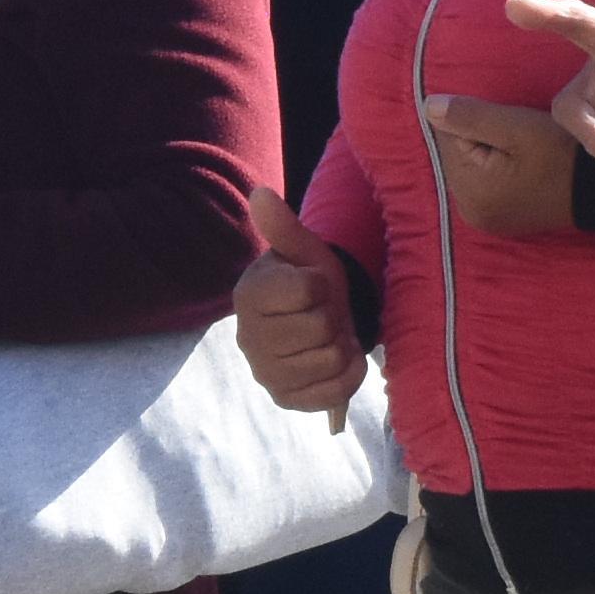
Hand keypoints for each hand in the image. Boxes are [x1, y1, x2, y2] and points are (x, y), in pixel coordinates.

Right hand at [236, 189, 363, 419]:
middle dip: (333, 317)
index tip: (314, 286)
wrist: (319, 319)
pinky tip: (335, 361)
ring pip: (330, 361)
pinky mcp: (285, 400)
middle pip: (322, 329)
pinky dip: (347, 376)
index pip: (309, 290)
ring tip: (328, 336)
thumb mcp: (305, 250)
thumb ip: (284, 226)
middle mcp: (247, 339)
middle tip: (323, 313)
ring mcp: (265, 374)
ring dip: (342, 346)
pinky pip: (333, 393)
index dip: (322, 285)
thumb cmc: (311, 279)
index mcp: (249, 296)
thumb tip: (260, 194)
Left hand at [424, 94, 576, 236]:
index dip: (477, 121)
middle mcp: (469, 211)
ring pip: (470, 166)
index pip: (449, 136)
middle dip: (481, 138)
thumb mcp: (516, 128)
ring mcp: (483, 219)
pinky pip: (484, 182)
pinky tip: (522, 168)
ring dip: (489, 153)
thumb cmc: (560, 154)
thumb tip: (427, 106)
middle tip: (520, 141)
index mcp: (469, 191)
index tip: (511, 128)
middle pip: (457, 154)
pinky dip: (497, 169)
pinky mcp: (498, 219)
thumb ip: (470, 116)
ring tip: (524, 154)